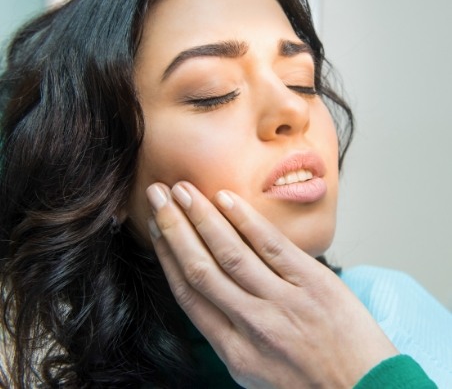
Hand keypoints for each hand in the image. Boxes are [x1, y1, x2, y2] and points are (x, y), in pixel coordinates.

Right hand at [146, 182, 397, 388]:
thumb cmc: (310, 383)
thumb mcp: (257, 371)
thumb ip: (231, 332)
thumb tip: (210, 291)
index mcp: (234, 351)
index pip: (189, 294)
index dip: (167, 257)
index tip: (157, 229)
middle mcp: (252, 325)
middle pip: (201, 267)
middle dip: (174, 228)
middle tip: (158, 195)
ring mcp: (283, 302)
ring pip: (230, 253)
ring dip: (202, 217)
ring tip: (183, 190)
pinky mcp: (312, 283)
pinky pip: (271, 245)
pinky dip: (246, 220)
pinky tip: (226, 198)